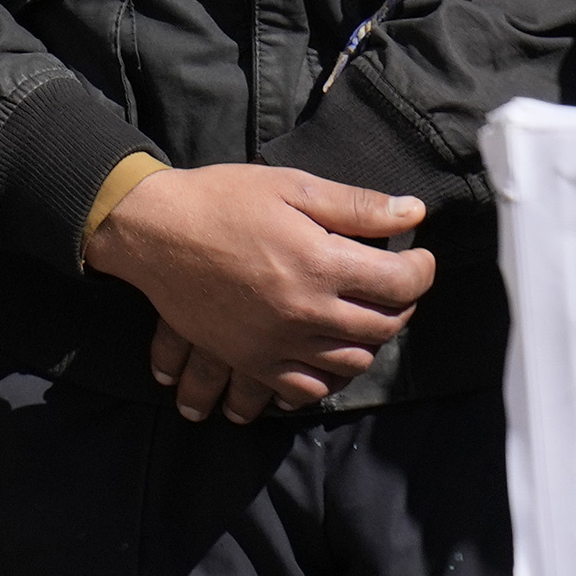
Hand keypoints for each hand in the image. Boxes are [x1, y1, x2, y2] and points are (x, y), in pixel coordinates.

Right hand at [85, 165, 431, 418]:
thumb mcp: (291, 186)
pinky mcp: (252, 359)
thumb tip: (414, 211)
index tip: (418, 259)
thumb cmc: (222, 200)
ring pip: (350, 362)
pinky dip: (325, 380)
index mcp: (320, 263)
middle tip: (392, 286)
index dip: (421, 271)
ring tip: (361, 318)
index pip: (400, 283)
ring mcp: (278, 342)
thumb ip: (355, 205)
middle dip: (400, 306)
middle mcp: (306, 310)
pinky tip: (325, 358)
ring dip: (368, 343)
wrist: (153, 231)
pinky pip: (304, 389)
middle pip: (382, 326)